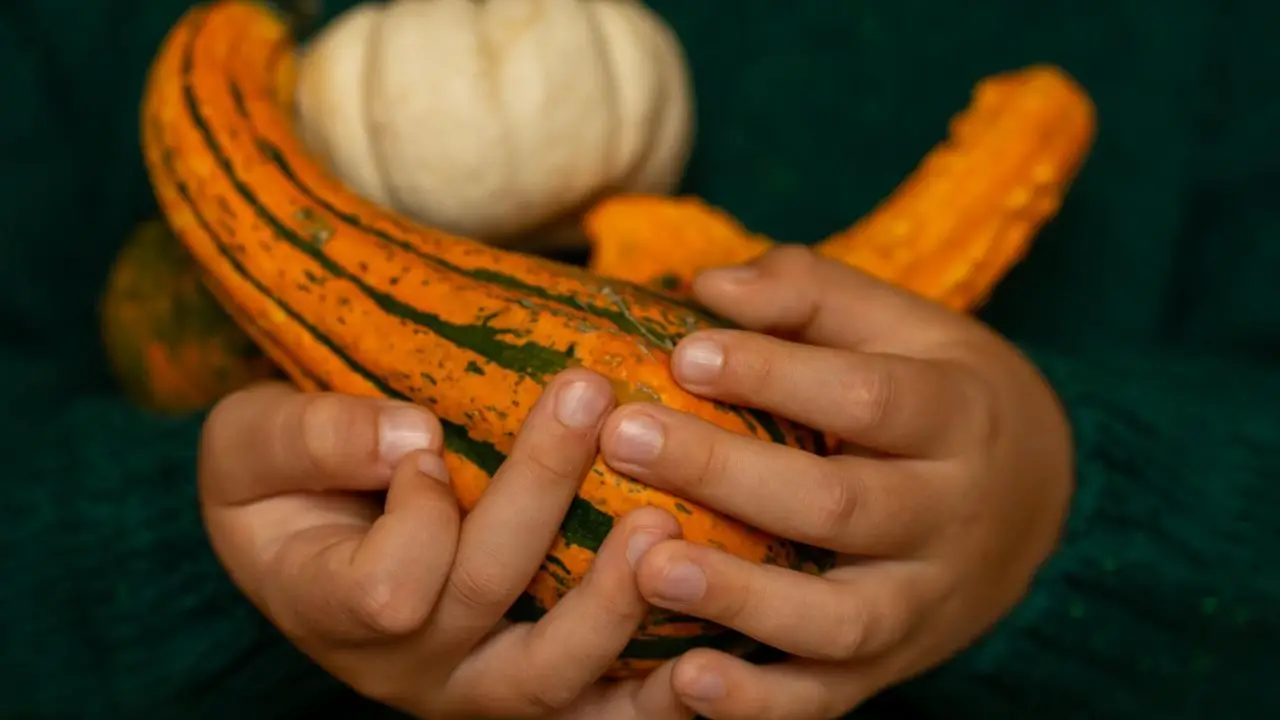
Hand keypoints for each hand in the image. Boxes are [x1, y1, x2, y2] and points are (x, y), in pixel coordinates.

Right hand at [199, 370, 694, 718]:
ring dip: (615, 602)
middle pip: (485, 599)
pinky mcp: (545, 693)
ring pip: (555, 677)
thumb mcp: (254, 443)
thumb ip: (308, 436)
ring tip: (662, 523)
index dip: (417, 514)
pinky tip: (707, 655)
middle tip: (590, 397)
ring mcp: (482, 690)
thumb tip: (411, 435)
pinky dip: (658, 697)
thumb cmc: (284, 485)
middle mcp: (409, 668)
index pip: (385, 587)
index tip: (428, 441)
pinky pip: (604, 713)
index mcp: (329, 608)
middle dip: (540, 492)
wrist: (322, 542)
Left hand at [599, 247, 1074, 718]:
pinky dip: (761, 704)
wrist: (1040, 498)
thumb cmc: (938, 389)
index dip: (776, 374)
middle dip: (726, 474)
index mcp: (956, 417)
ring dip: (742, 599)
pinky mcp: (891, 667)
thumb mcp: (901, 324)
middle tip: (624, 439)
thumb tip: (710, 286)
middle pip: (841, 505)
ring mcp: (923, 604)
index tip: (686, 352)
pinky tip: (688, 683)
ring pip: (838, 618)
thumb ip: (809, 294)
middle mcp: (949, 518)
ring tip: (649, 565)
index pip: (868, 398)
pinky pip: (828, 698)